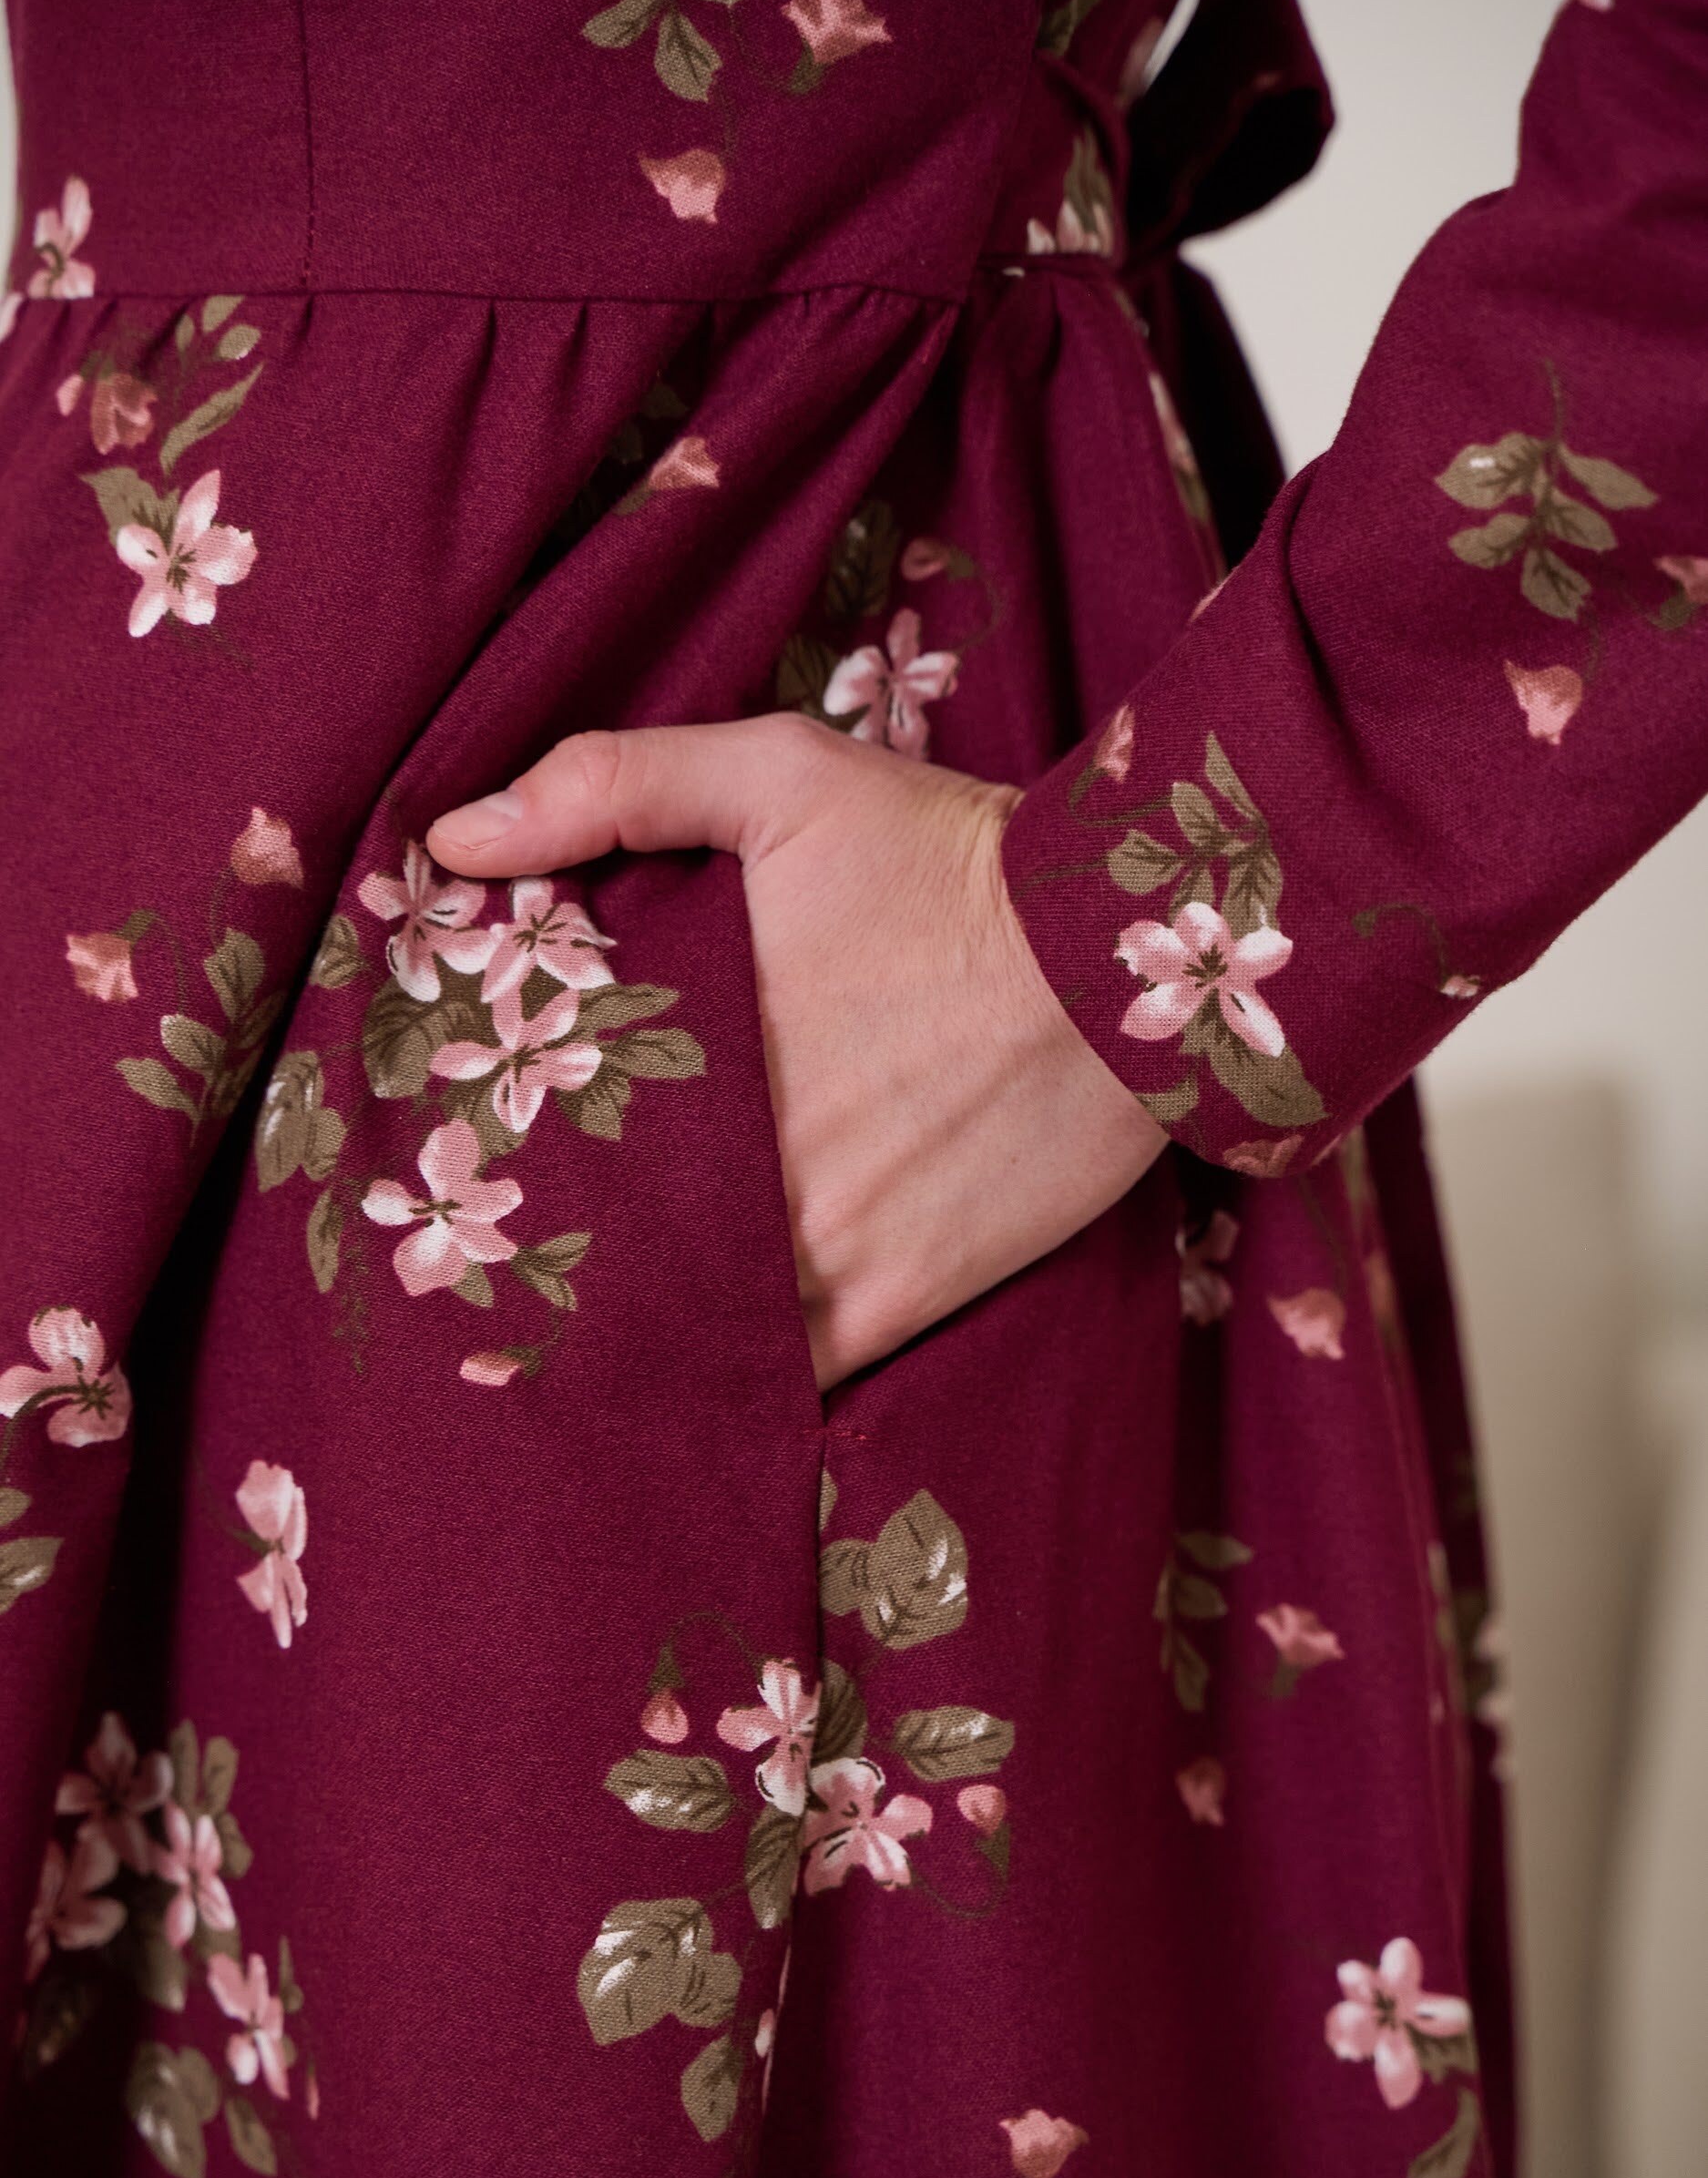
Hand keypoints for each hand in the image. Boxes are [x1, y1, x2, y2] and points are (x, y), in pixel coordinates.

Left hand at [427, 717, 1166, 1388]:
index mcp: (690, 1055)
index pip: (543, 1148)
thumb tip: (455, 837)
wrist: (1130, 954)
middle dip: (550, 1274)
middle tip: (495, 1292)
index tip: (450, 1197)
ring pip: (688, 1333)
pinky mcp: (904, 1299)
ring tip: (574, 1366)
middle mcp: (744, 1172)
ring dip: (636, 1344)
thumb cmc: (954, 859)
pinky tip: (692, 1402)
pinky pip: (794, 1377)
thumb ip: (616, 787)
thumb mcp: (785, 775)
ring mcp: (824, 1251)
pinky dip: (740, 1392)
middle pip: (603, 1256)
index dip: (489, 1182)